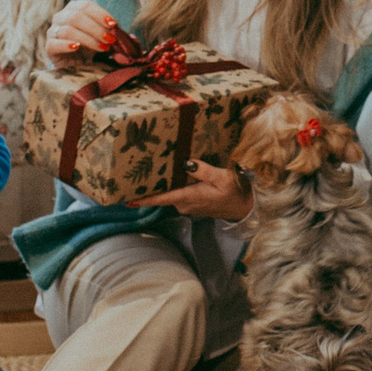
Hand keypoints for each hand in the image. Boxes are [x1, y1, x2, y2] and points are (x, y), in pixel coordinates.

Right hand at [46, 1, 116, 61]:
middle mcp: (61, 17)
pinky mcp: (49, 47)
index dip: (101, 14)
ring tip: (102, 47)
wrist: (76, 65)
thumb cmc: (91, 47)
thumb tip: (129, 37)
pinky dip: (67, 45)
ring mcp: (53, 31)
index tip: (114, 25)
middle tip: (110, 40)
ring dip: (88, 38)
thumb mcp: (102, 37)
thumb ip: (112, 33)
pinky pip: (55, 43)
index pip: (86, 6)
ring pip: (68, 30)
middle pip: (76, 17)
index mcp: (74, 9)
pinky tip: (78, 47)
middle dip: (96, 28)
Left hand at [129, 160, 253, 222]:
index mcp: (189, 196)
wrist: (244, 208)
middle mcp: (184, 204)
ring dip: (161, 185)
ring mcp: (187, 205)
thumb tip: (185, 162)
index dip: (144, 199)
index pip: (161, 198)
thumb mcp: (222, 177)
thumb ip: (203, 170)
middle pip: (162, 195)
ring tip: (149, 170)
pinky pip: (177, 195)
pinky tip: (170, 176)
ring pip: (169, 194)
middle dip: (149, 187)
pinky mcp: (191, 204)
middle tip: (133, 176)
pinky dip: (172, 186)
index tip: (127, 199)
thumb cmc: (234, 192)